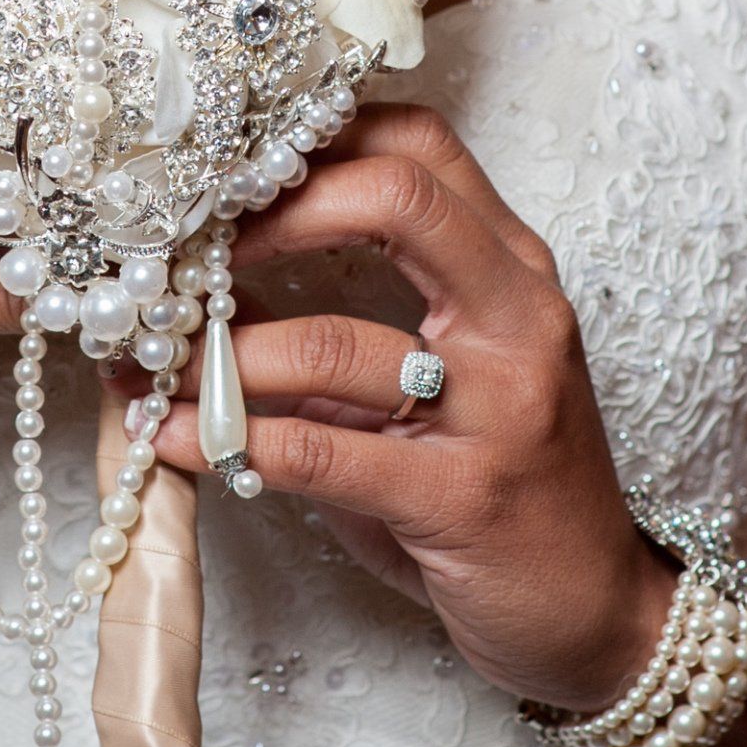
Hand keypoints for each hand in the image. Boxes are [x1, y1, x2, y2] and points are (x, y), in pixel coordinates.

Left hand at [150, 104, 673, 710]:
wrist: (596, 612)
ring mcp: (499, 408)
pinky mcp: (462, 500)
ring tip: (150, 363)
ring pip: (337, 341)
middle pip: (396, 198)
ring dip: (221, 352)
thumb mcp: (435, 383)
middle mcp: (518, 319)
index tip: (231, 161)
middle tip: (190, 243)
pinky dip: (231, 441)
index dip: (318, 134)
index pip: (421, 145)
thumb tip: (202, 281)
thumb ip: (345, 320)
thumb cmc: (501, 485)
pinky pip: (322, 454)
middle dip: (273, 210)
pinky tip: (175, 439)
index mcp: (512, 272)